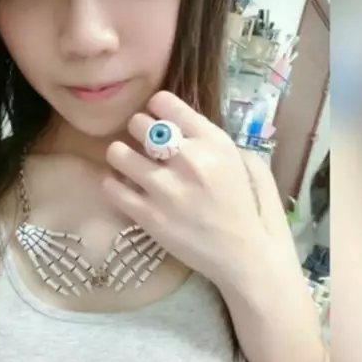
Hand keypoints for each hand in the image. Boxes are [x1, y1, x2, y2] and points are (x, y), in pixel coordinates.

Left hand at [103, 91, 301, 294]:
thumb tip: (183, 127)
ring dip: (120, 155)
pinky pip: (112, 188)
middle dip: (138, 131)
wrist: (247, 258)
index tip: (158, 118)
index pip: (165, 102)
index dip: (157, 108)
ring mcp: (165, 189)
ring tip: (127, 162)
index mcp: (213, 142)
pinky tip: (123, 187)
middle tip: (143, 143)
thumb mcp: (245, 162)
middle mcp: (188, 160)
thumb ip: (213, 141)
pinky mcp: (148, 216)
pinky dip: (113, 184)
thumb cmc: (250, 209)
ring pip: (118, 153)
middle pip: (139, 124)